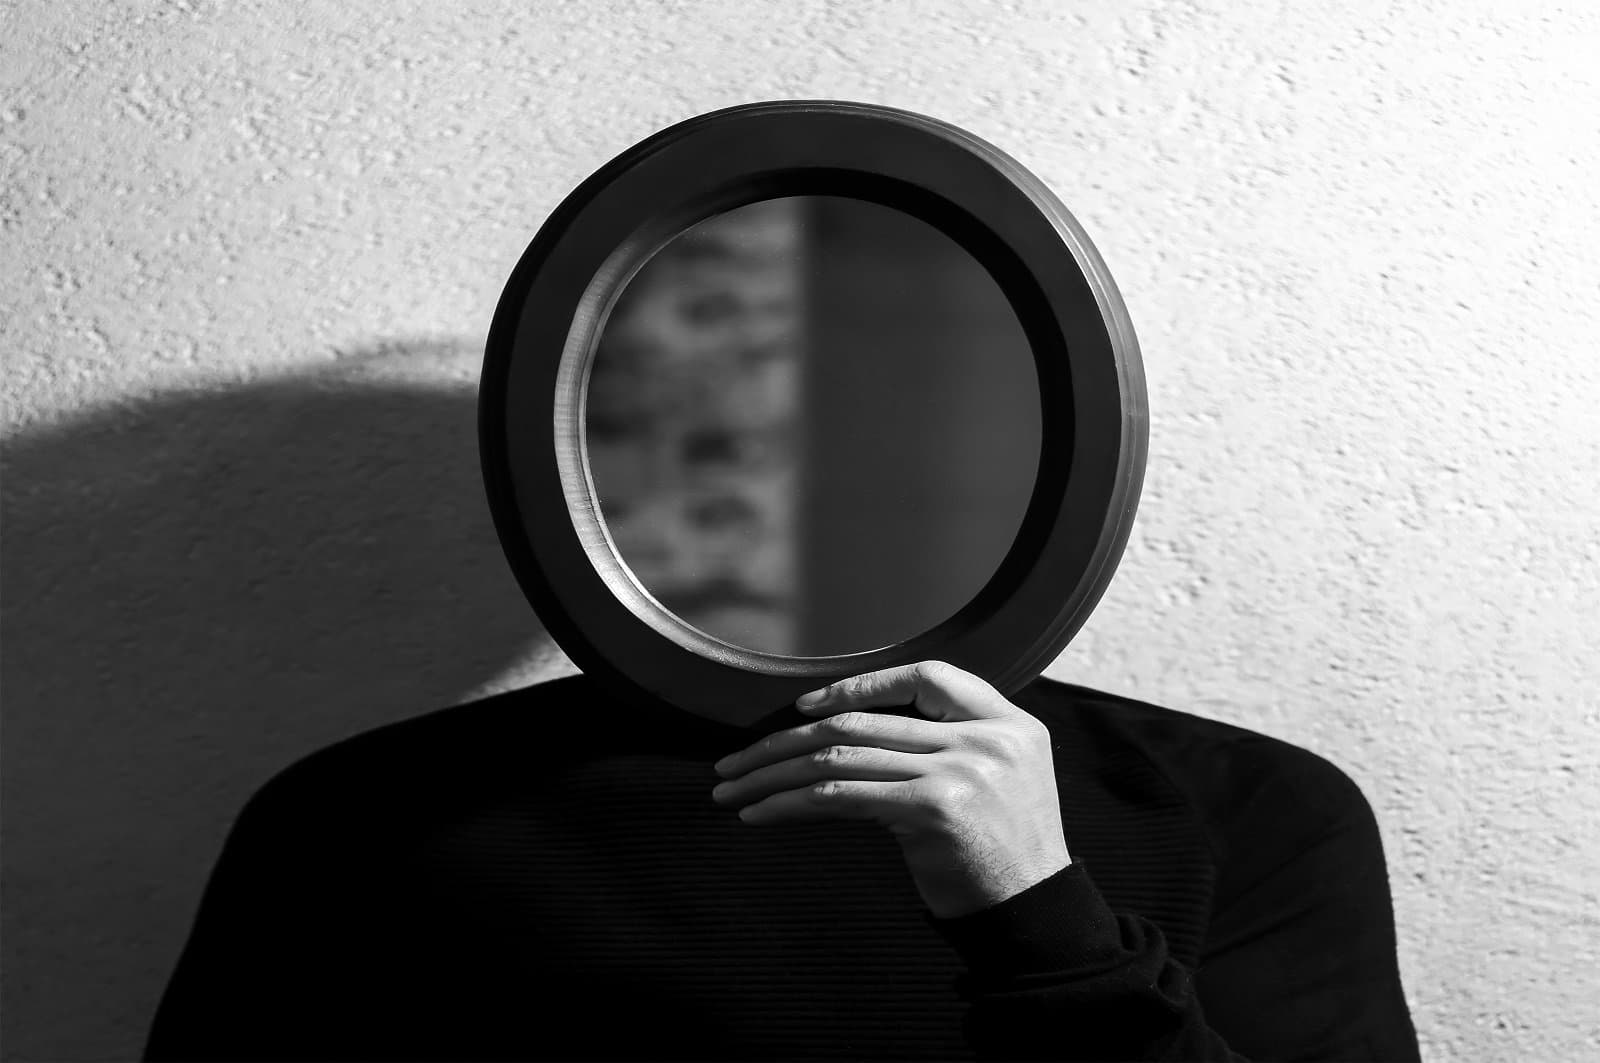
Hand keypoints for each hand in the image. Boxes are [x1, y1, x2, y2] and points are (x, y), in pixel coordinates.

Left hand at [712, 661, 1070, 917]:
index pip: (927, 676)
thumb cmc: (1002, 855)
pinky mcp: (933, 808)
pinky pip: (841, 795)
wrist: (1034, 916)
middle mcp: (986, 738)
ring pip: (840, 755)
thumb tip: (844, 735)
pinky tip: (759, 813)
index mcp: (1007, 722)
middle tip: (736, 759)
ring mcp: (961, 771)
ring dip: (774, 773)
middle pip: (862, 721)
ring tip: (733, 788)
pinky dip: (790, 803)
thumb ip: (946, 747)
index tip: (807, 706)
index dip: (861, 685)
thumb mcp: (995, 780)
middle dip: (784, 741)